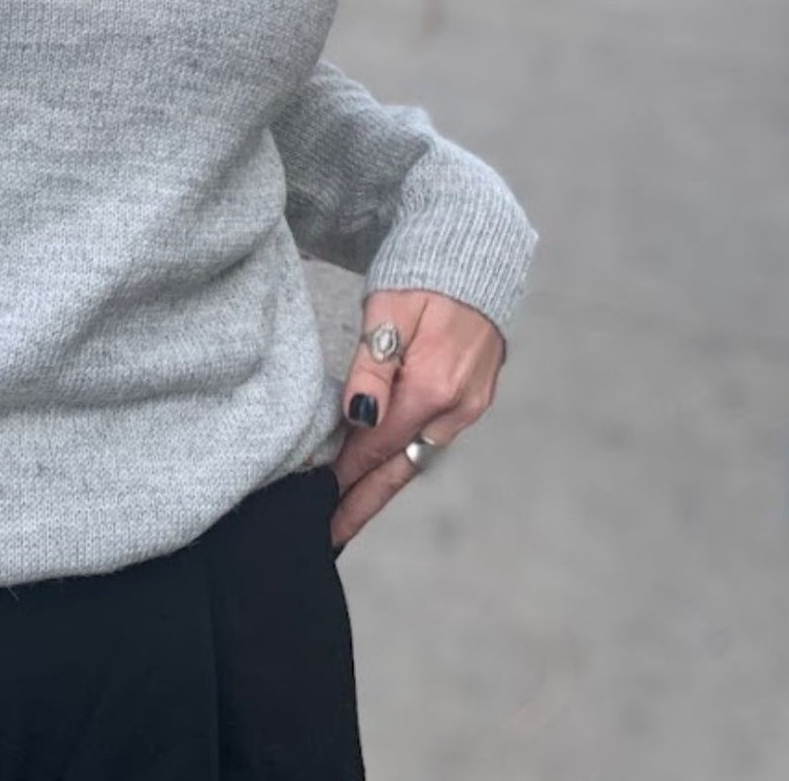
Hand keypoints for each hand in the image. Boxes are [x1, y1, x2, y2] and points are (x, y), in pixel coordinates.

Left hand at [330, 288, 503, 551]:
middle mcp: (457, 406)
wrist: (475, 252)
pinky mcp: (474, 397)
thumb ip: (372, 367)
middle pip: (401, 468)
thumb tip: (359, 419)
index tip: (313, 502)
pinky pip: (432, 439)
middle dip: (363, 503)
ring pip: (417, 457)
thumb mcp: (388, 311)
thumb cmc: (422, 274)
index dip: (343, 474)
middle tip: (329, 536)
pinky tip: (383, 471)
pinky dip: (404, 459)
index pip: (377, 445)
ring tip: (347, 513)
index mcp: (433, 388)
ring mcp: (470, 405)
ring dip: (383, 484)